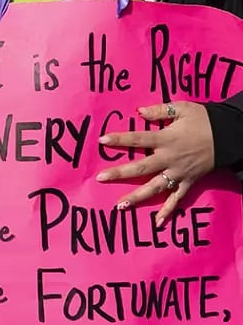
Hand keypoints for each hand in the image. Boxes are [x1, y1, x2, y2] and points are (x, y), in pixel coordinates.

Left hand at [96, 102, 214, 223]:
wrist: (230, 135)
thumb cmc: (204, 120)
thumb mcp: (182, 108)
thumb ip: (159, 111)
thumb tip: (139, 112)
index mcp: (166, 139)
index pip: (138, 139)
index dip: (120, 140)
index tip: (101, 141)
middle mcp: (170, 159)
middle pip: (141, 168)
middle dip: (120, 173)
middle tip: (100, 178)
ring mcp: (179, 173)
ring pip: (155, 187)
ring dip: (137, 197)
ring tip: (120, 205)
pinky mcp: (189, 182)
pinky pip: (177, 198)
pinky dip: (168, 211)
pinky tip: (157, 222)